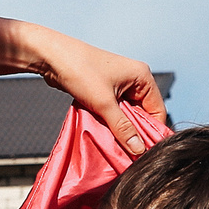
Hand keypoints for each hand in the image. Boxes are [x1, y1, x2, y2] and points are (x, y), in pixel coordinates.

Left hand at [26, 28, 166, 153]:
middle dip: (134, 131)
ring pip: (127, 114)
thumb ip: (123, 128)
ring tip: (115, 143)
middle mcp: (134, 79)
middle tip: (127, 151)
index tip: (143, 151)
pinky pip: (114, 111)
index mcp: (142, 76)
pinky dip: (110, 122)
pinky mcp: (105, 89)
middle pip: (142, 113)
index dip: (151, 131)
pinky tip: (104, 133)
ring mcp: (119, 84)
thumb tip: (139, 149)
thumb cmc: (80, 72)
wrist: (51, 57)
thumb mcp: (104, 103)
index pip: (157, 110)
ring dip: (120, 128)